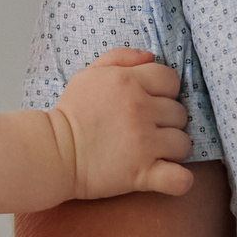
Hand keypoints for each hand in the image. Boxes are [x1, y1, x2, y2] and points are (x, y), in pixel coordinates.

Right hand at [49, 47, 192, 199]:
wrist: (52, 153)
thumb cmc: (70, 113)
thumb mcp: (88, 74)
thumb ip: (120, 57)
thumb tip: (150, 56)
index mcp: (128, 82)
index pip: (171, 80)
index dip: (164, 92)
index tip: (150, 103)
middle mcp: (140, 110)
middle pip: (180, 113)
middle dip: (166, 121)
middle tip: (146, 130)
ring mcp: (144, 143)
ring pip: (183, 143)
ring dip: (172, 149)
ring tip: (152, 152)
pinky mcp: (142, 173)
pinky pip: (180, 179)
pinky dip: (179, 180)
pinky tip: (167, 176)